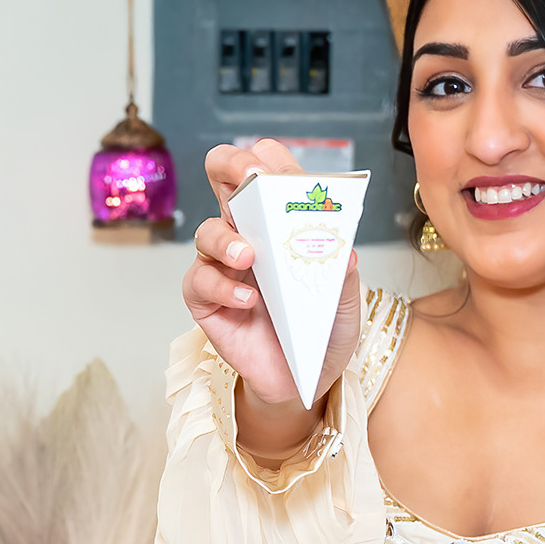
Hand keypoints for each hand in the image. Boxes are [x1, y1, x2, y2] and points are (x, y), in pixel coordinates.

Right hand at [185, 140, 362, 438]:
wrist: (302, 382)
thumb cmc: (321, 334)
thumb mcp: (344, 307)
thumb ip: (343, 280)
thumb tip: (344, 252)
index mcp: (281, 224)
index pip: (267, 170)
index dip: (271, 162)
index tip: (284, 174)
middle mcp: (247, 235)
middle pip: (222, 177)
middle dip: (230, 165)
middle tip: (249, 180)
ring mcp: (222, 266)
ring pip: (207, 231)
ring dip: (227, 239)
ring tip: (249, 258)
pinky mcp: (205, 299)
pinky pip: (200, 280)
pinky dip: (222, 287)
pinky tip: (247, 301)